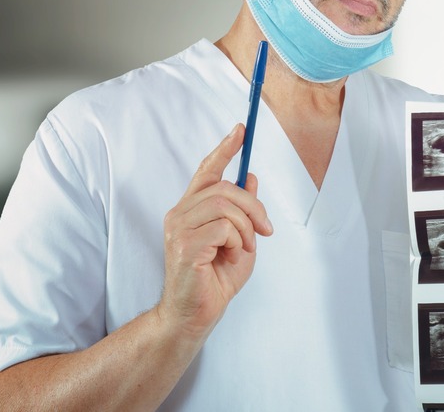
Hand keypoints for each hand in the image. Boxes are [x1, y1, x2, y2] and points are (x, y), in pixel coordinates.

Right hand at [157, 124, 273, 337]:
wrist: (196, 314)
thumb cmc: (215, 278)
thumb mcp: (239, 238)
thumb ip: (242, 209)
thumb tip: (250, 177)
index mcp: (191, 209)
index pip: (207, 170)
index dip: (225, 149)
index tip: (241, 129)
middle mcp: (180, 213)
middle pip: (225, 189)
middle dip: (254, 207)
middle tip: (265, 230)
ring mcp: (178, 228)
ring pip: (226, 207)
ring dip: (246, 229)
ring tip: (244, 249)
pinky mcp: (183, 245)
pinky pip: (223, 228)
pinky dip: (237, 242)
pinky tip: (231, 257)